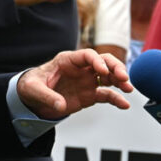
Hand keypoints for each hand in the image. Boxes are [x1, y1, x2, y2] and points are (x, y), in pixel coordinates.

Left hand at [16, 49, 131, 119]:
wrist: (34, 98)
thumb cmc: (32, 86)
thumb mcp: (33, 89)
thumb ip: (47, 96)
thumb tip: (60, 105)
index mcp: (67, 60)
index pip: (87, 55)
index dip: (96, 61)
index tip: (102, 71)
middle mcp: (81, 69)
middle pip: (103, 61)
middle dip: (115, 67)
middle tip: (123, 77)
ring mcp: (87, 81)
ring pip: (109, 76)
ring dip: (120, 80)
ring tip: (129, 88)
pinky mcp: (90, 94)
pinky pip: (106, 95)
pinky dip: (116, 98)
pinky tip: (124, 104)